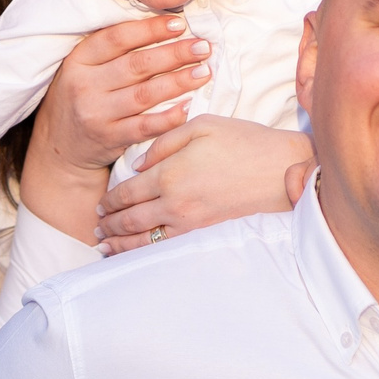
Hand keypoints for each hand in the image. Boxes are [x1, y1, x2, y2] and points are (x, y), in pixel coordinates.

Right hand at [38, 15, 214, 171]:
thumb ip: (114, 50)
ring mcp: (96, 114)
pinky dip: (168, 117)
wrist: (61, 147)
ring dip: (178, 82)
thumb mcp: (85, 68)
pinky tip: (188, 107)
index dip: (151, 29)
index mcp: (79, 60)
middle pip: (137, 65)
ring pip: (144, 94)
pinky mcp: (109, 138)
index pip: (118, 38)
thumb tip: (164, 27)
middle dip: (174, 54)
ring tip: (203, 72)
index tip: (180, 24)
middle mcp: (85, 85)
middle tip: (203, 47)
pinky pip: (144, 127)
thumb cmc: (83, 97)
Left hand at [97, 118, 314, 253]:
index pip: (127, 192)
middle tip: (97, 226)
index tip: (99, 204)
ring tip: (107, 245)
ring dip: (121, 244)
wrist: (281, 170)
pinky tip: (136, 254)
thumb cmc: (244, 141)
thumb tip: (139, 163)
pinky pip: (166, 247)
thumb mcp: (202, 125)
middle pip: (130, 220)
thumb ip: (164, 142)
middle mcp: (174, 202)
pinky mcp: (204, 232)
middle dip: (109, 225)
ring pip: (144, 239)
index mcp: (169, 174)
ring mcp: (189, 222)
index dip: (109, 201)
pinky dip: (145, 252)